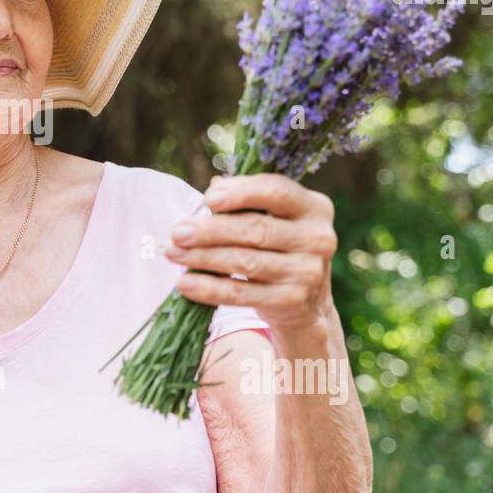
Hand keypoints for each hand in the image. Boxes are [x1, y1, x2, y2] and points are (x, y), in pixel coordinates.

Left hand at [164, 174, 337, 334]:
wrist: (306, 304)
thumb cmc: (278, 248)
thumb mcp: (272, 220)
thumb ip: (246, 203)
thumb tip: (212, 189)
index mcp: (314, 207)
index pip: (277, 191)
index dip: (241, 192)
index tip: (208, 198)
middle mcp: (319, 238)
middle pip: (256, 229)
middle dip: (210, 230)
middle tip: (177, 232)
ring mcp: (308, 271)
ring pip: (245, 261)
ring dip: (202, 257)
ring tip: (173, 254)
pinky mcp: (293, 301)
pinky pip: (242, 293)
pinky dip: (209, 288)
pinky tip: (185, 284)